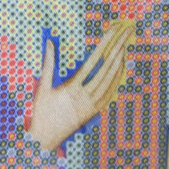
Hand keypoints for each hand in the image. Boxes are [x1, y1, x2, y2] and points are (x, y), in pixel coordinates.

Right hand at [28, 20, 133, 150]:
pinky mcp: (94, 112)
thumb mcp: (42, 87)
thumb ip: (48, 63)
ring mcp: (91, 105)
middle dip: (118, 48)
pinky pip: (110, 93)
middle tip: (127, 31)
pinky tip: (120, 69)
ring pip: (111, 81)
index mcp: (72, 89)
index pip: (92, 61)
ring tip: (124, 46)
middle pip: (106, 68)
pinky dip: (116, 80)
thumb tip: (49, 42)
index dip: (104, 44)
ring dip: (119, 63)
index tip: (113, 30)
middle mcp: (84, 97)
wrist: (45, 138)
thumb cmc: (41, 111)